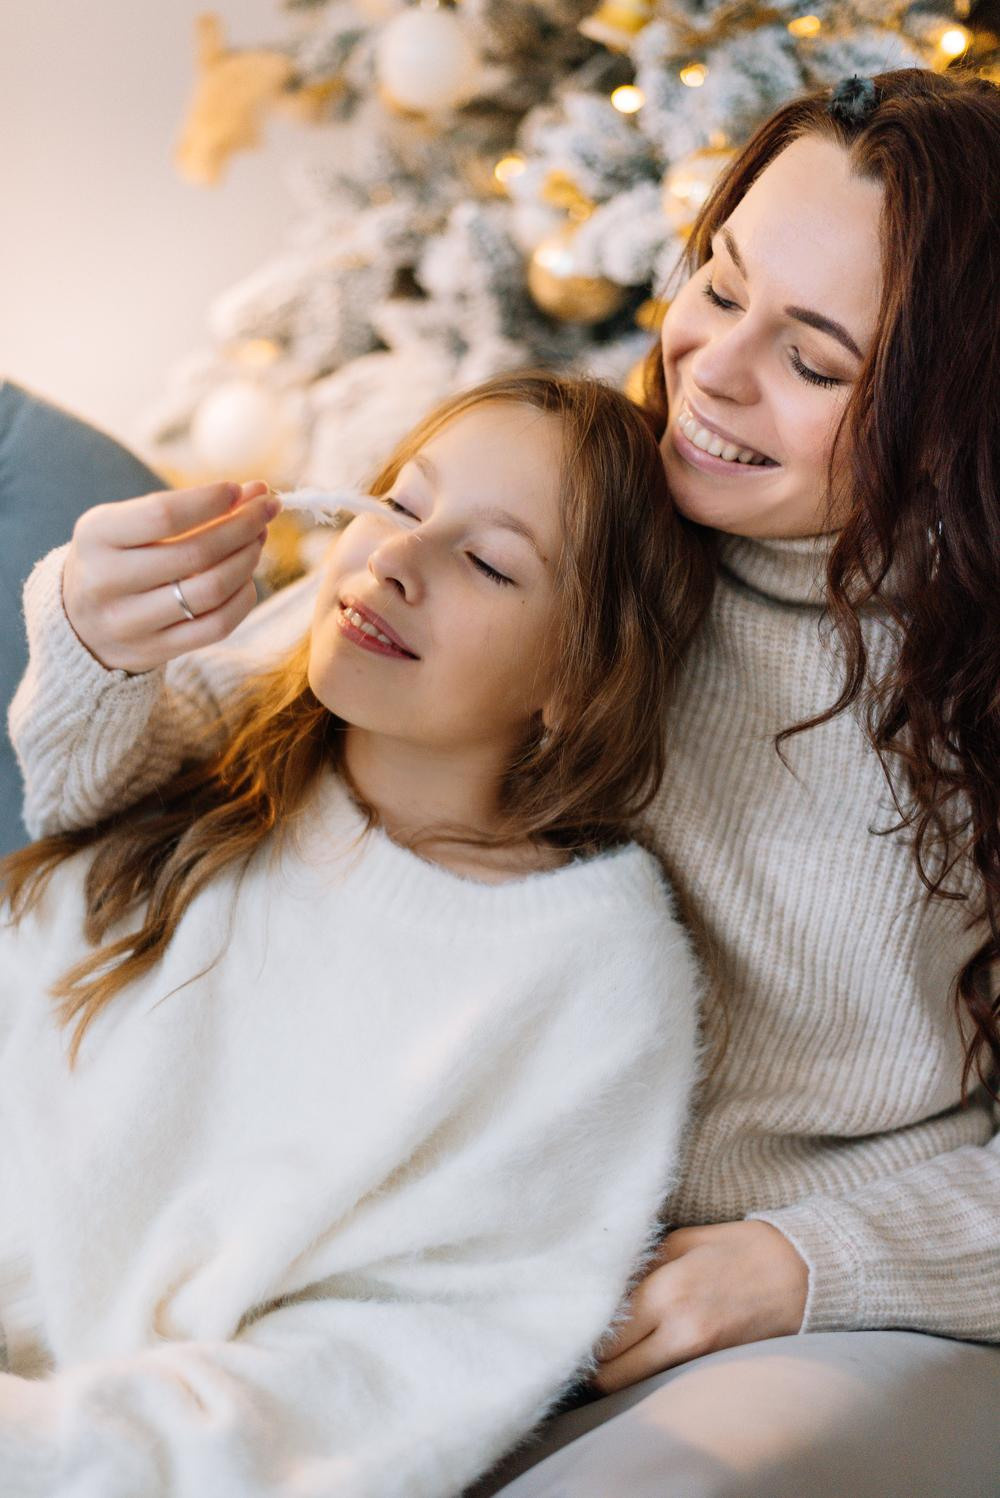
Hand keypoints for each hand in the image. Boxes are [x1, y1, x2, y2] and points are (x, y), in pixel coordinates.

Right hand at [62, 480, 280, 673]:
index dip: (211, 501)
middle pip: (195, 553)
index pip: (163, 515)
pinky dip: (242, 598)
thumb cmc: (118, 558)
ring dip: (247, 560)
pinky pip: (216, 625)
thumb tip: (257, 492)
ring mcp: (130, 623)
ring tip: (258, 540)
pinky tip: (246, 579)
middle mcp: (107, 582)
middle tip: (267, 509)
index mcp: (96, 537)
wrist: (81, 623)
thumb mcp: (130, 524)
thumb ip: (187, 506)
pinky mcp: (155, 651)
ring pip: (210, 591)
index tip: (242, 490)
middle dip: (243, 526)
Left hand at [592, 1220, 808, 1393]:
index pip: (603, 1335)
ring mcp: (699, 1358)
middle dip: (596, 1364)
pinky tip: (648, 1356)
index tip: (577, 1324)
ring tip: (617, 1353)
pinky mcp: (715, 1371)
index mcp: (666, 1292)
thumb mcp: (682, 1241)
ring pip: (636, 1386)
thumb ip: (640, 1266)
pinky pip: (666, 1383)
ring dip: (621, 1374)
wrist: (802, 1274)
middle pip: (612, 1375)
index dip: (585, 1333)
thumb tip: (604, 1288)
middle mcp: (679, 1332)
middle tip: (591, 1345)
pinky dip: (650, 1376)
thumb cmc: (739, 1249)